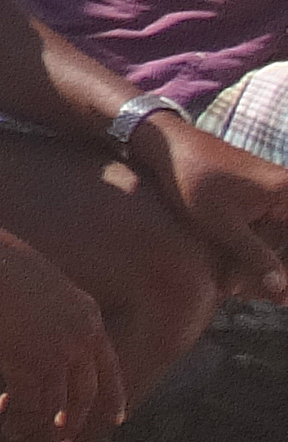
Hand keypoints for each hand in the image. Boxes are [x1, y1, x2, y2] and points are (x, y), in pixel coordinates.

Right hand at [0, 235, 128, 441]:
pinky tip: (6, 424)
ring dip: (39, 425)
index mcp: (87, 315)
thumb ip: (49, 311)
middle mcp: (81, 338)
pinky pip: (29, 406)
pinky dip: (18, 421)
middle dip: (73, 420)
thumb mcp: (38, 284)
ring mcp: (57, 353)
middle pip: (86, 393)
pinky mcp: (28, 365)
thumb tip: (35, 330)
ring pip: (56, 405)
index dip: (113, 397)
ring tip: (19, 434)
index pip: (109, 366)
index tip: (115, 419)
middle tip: (61, 437)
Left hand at [131, 114, 287, 304]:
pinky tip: (229, 272)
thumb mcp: (222, 224)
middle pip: (283, 242)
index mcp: (286, 193)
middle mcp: (286, 188)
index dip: (282, 272)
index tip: (278, 297)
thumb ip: (254, 257)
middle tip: (249, 295)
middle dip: (268, 270)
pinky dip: (247, 248)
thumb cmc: (190, 179)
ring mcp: (273, 190)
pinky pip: (262, 227)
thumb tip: (282, 290)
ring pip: (273, 237)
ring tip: (229, 286)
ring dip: (255, 262)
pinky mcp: (257, 193)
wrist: (165, 143)